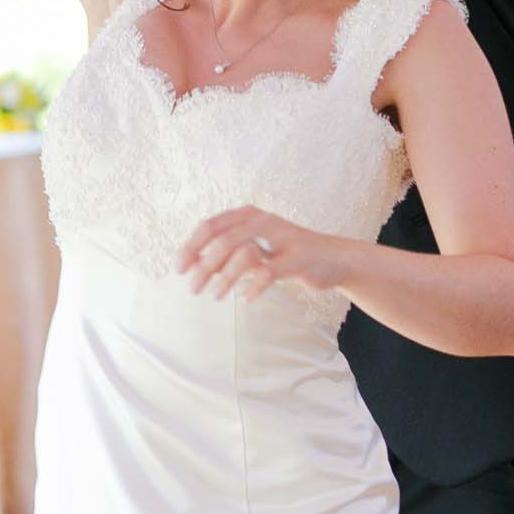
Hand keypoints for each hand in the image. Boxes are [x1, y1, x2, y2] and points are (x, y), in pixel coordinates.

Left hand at [177, 208, 354, 302]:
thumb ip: (229, 252)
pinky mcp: (298, 257)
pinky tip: (245, 298)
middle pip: (223, 239)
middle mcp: (264, 221)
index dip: (191, 246)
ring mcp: (282, 238)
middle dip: (204, 265)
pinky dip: (254, 286)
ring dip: (225, 277)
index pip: (211, 225)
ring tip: (215, 295)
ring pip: (244, 253)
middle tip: (193, 288)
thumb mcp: (256, 247)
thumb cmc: (288, 255)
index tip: (179, 269)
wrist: (334, 259)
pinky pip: (270, 271)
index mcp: (249, 215)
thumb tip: (195, 265)